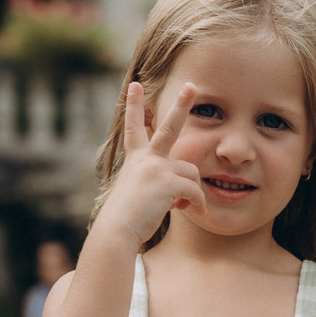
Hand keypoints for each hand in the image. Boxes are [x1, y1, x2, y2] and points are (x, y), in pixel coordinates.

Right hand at [93, 81, 203, 250]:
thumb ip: (159, 187)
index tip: (135, 85)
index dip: (134, 106)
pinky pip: (195, 191)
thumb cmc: (127, 220)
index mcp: (136, 160)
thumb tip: (184, 196)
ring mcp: (157, 168)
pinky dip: (198, 204)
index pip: (135, 128)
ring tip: (180, 205)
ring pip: (192, 172)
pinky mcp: (168, 182)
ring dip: (192, 192)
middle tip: (191, 86)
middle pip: (168, 127)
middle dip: (181, 105)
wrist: (117, 231)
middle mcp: (146, 159)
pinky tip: (192, 211)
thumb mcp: (139, 196)